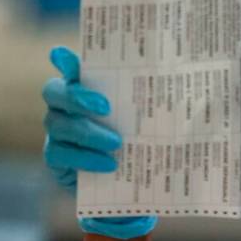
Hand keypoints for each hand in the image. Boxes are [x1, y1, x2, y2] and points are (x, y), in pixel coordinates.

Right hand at [43, 46, 156, 238]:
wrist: (133, 186)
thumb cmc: (143, 141)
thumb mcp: (154, 119)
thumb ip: (157, 100)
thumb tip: (186, 83)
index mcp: (87, 88)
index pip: (69, 66)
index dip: (64, 60)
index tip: (63, 54)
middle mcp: (65, 106)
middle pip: (54, 91)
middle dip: (77, 96)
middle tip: (106, 107)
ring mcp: (57, 133)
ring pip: (58, 125)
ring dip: (89, 133)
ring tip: (117, 143)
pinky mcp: (56, 159)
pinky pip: (60, 155)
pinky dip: (85, 159)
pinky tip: (110, 164)